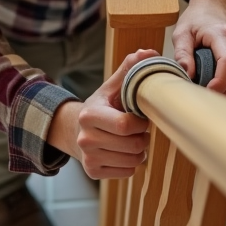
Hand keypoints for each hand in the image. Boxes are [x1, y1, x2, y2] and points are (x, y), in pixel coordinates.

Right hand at [46, 49, 156, 178]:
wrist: (76, 131)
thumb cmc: (102, 107)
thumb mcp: (111, 87)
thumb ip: (129, 69)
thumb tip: (148, 53)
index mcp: (89, 115)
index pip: (125, 125)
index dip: (141, 123)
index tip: (140, 118)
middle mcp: (85, 138)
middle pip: (132, 145)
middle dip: (142, 137)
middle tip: (139, 130)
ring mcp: (88, 158)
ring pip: (133, 160)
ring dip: (139, 151)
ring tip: (132, 140)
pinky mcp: (93, 172)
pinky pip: (128, 172)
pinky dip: (132, 163)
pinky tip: (124, 152)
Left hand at [173, 0, 225, 102]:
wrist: (215, 7)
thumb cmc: (196, 21)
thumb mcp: (181, 33)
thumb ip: (181, 53)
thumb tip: (187, 75)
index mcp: (223, 33)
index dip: (220, 82)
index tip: (205, 92)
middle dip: (222, 94)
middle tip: (203, 98)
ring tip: (214, 97)